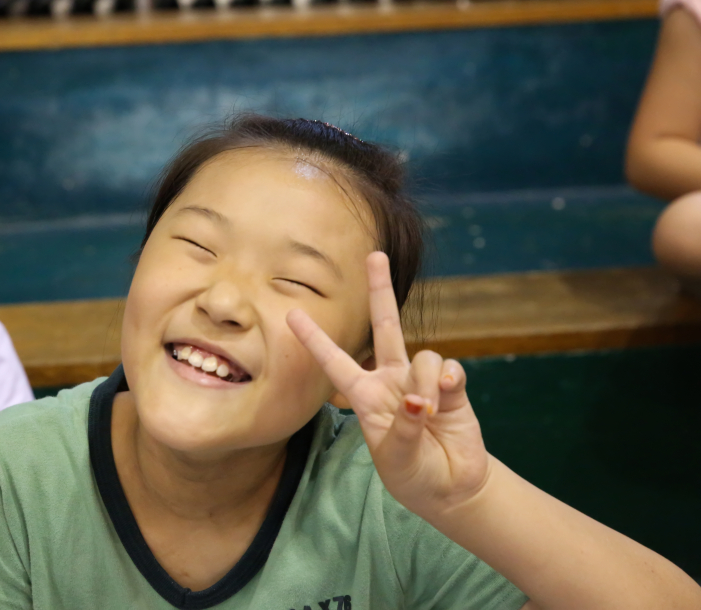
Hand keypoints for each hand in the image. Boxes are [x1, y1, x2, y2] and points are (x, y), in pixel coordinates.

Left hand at [287, 251, 489, 517]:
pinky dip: (448, 380)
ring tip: (429, 415)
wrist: (451, 488)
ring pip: (422, 356)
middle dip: (380, 290)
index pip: (335, 362)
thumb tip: (420, 398)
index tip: (292, 315)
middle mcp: (390, 381)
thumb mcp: (397, 458)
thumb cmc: (412, 475)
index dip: (315, 340)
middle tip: (374, 255)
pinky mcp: (451, 387)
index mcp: (364, 397)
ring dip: (426, 383)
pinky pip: (449, 367)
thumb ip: (404, 427)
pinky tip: (447, 398)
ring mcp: (420, 380)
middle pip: (385, 326)